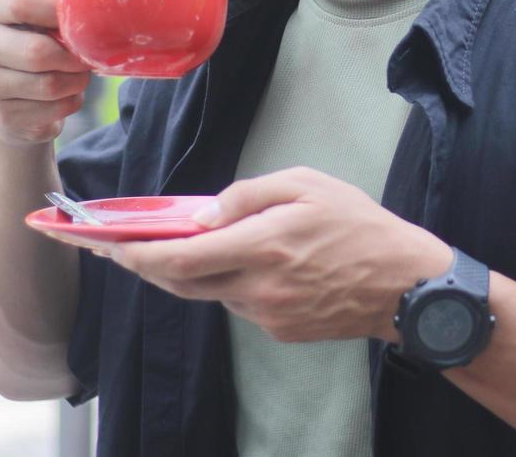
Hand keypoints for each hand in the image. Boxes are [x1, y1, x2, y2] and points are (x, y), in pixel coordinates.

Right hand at [0, 0, 92, 148]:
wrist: (13, 104)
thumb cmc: (35, 45)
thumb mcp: (41, 15)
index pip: (22, 2)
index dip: (59, 10)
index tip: (81, 19)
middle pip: (39, 52)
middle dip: (74, 58)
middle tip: (87, 57)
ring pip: (50, 85)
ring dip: (77, 82)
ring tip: (78, 75)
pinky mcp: (2, 116)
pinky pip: (53, 110)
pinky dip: (70, 103)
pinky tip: (65, 96)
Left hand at [100, 167, 451, 342]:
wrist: (405, 285)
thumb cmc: (359, 225)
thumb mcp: (306, 184)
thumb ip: (248, 194)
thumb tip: (203, 214)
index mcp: (261, 245)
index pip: (180, 257)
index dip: (138, 254)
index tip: (110, 246)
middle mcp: (257, 286)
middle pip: (182, 282)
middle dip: (148, 266)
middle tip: (123, 250)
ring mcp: (267, 314)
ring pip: (212, 292)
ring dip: (195, 271)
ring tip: (191, 245)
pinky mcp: (279, 330)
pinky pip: (240, 304)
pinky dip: (232, 283)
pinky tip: (251, 264)